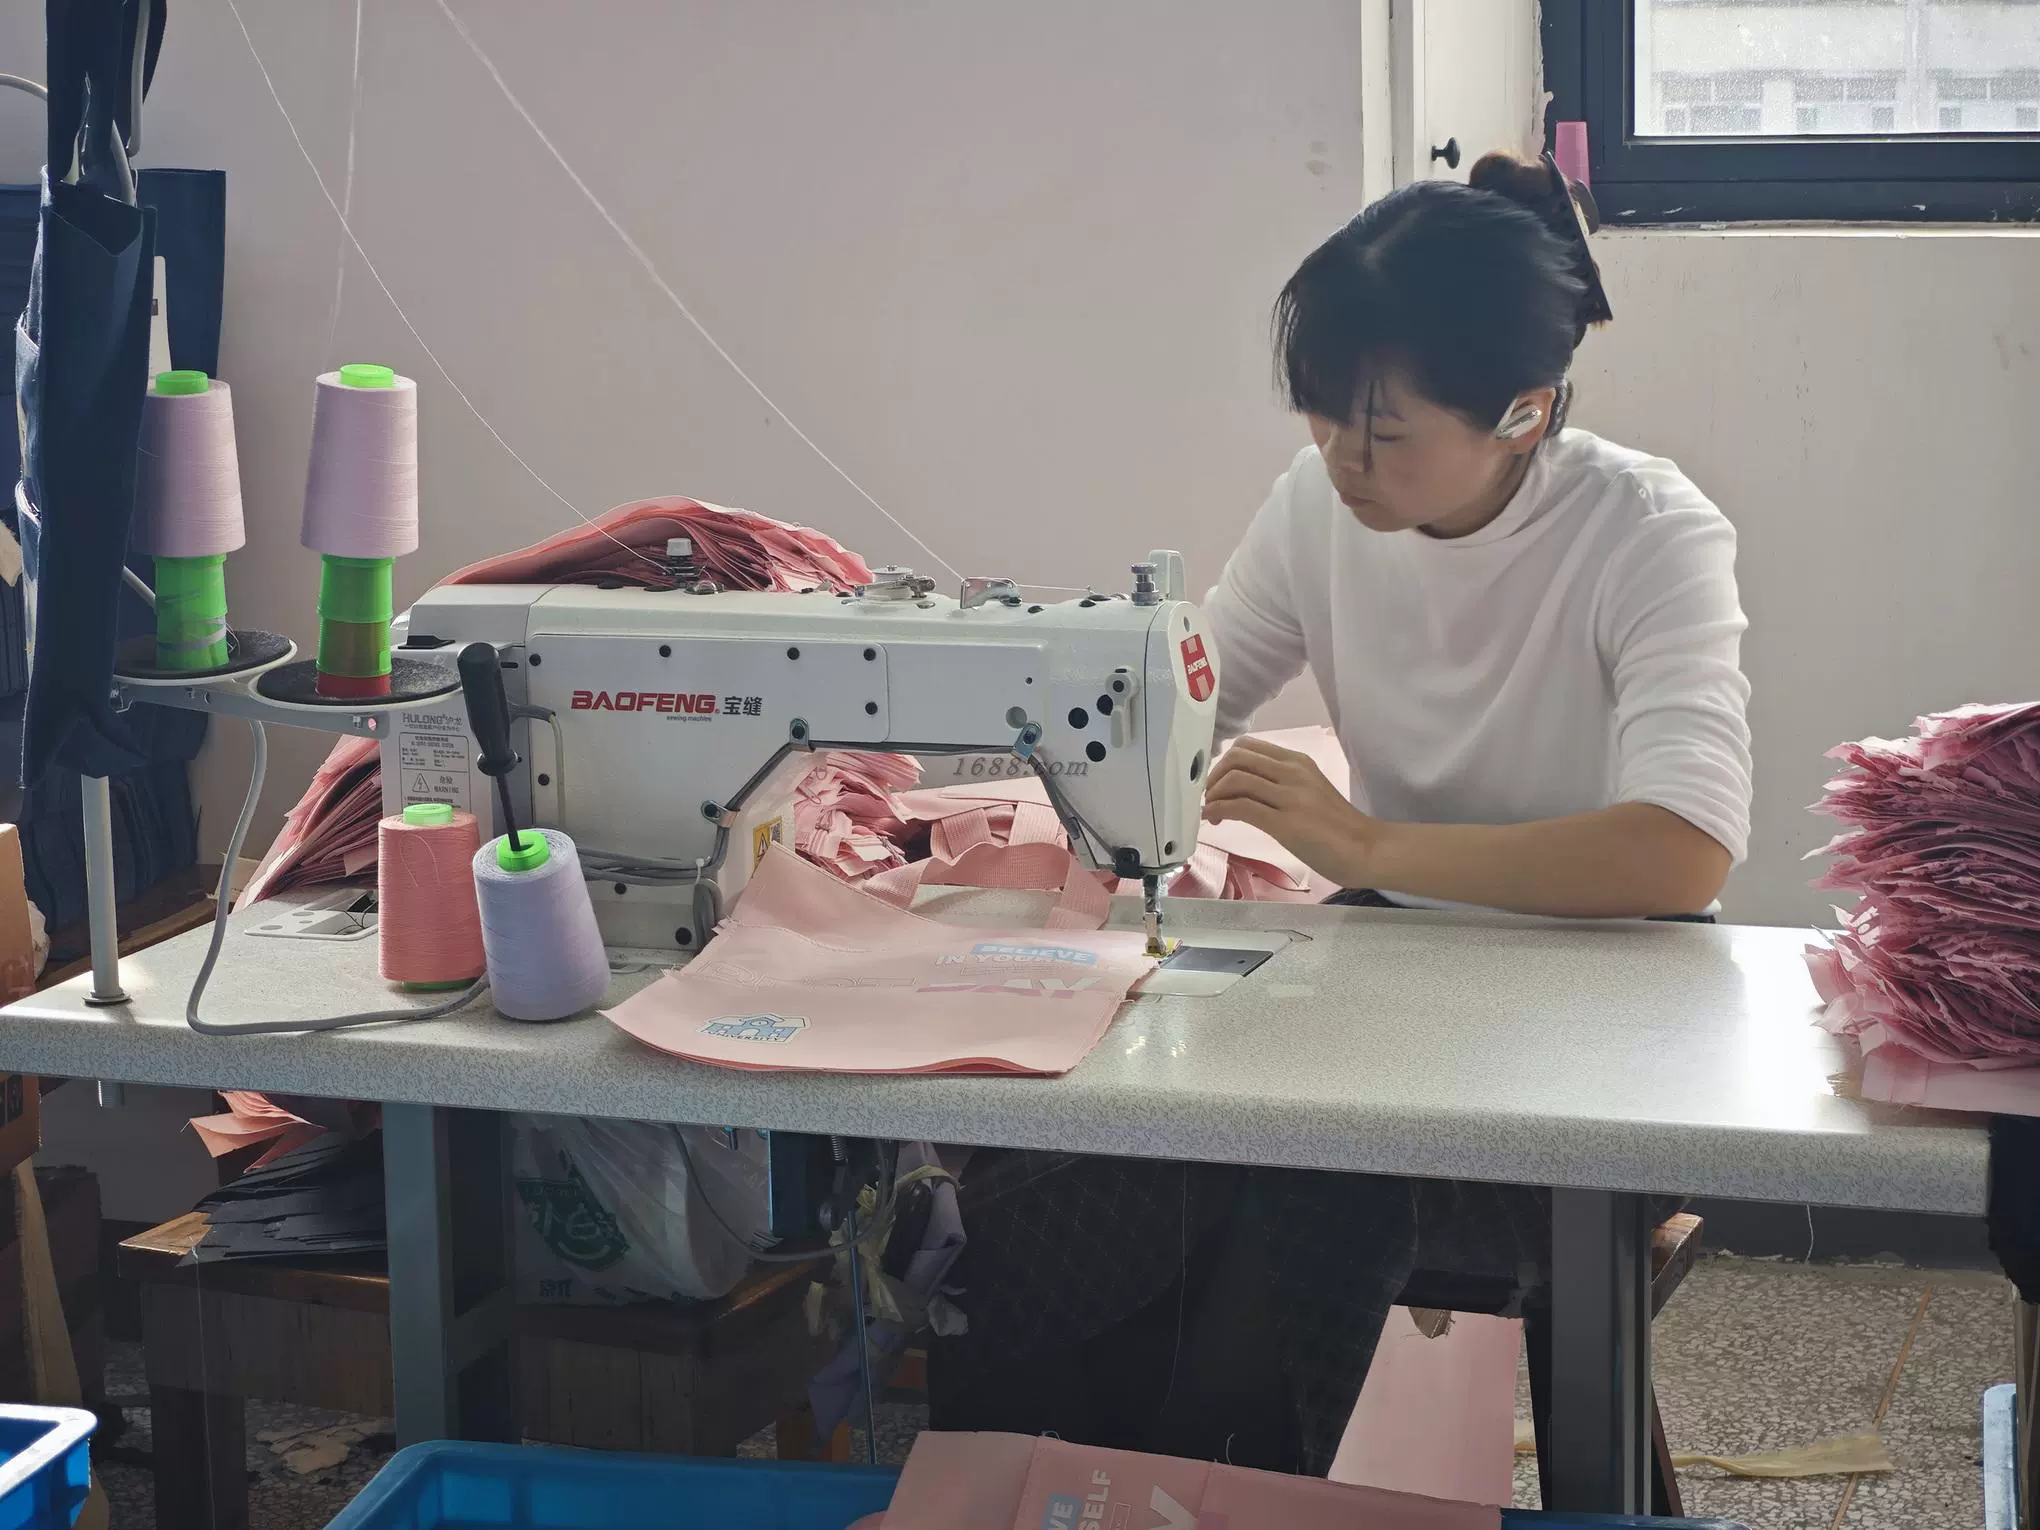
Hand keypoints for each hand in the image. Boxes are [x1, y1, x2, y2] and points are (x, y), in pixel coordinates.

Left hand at [1201, 737, 1378, 885]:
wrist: (1367, 849)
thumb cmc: (1339, 827)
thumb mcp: (1308, 793)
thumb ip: (1280, 785)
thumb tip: (1245, 790)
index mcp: (1298, 762)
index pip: (1249, 746)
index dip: (1224, 762)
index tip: (1218, 782)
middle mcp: (1293, 772)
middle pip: (1237, 757)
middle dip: (1214, 776)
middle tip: (1209, 797)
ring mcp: (1290, 796)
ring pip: (1236, 779)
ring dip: (1214, 795)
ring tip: (1211, 812)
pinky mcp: (1286, 822)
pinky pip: (1241, 807)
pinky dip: (1219, 810)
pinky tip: (1215, 820)